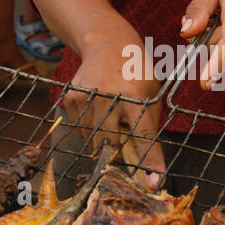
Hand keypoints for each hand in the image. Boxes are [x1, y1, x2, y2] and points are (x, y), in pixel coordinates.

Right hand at [65, 21, 165, 187]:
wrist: (107, 43)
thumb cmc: (136, 72)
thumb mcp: (152, 93)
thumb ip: (148, 125)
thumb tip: (149, 166)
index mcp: (136, 95)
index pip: (144, 136)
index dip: (150, 161)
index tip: (153, 182)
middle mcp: (109, 96)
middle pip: (112, 143)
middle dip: (118, 150)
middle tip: (122, 139)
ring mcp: (87, 96)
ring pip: (93, 140)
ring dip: (104, 137)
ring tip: (111, 114)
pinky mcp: (71, 97)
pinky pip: (80, 130)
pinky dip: (90, 128)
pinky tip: (98, 109)